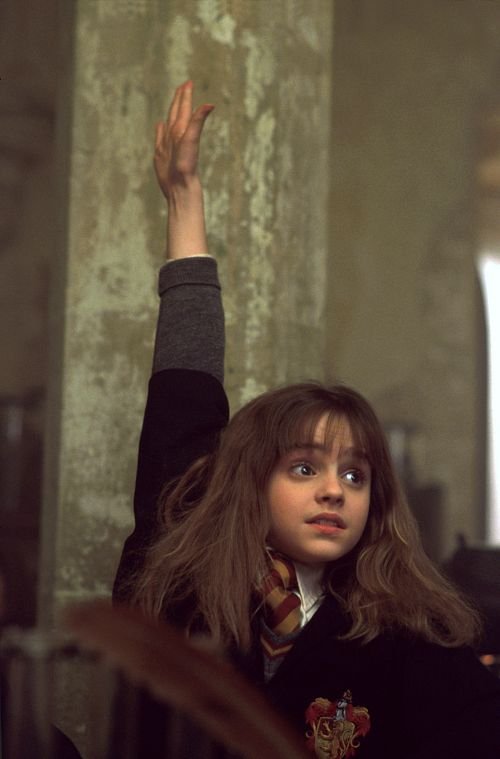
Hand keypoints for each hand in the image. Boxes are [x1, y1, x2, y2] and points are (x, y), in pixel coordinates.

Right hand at [154, 81, 213, 200]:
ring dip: (171, 111)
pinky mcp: (161, 154)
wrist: (179, 186)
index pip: (184, 108)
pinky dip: (160, 129)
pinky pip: (160, 137)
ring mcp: (168, 144)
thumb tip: (210, 104)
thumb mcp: (191, 139)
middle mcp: (175, 135)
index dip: (185, 96)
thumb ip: (198, 120)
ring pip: (169, 122)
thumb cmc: (186, 164)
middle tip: (183, 86)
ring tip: (173, 102)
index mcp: (182, 129)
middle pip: (177, 112)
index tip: (188, 82)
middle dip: (180, 99)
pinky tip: (161, 125)